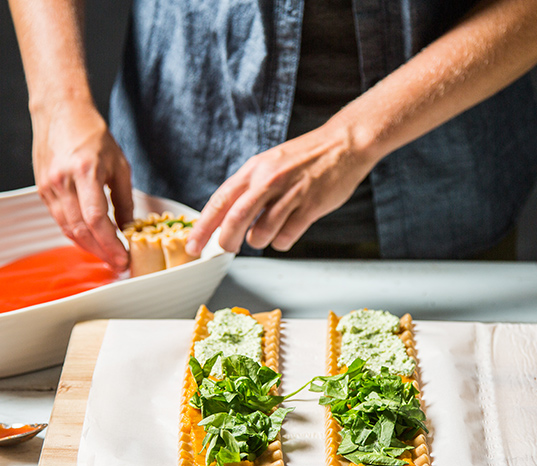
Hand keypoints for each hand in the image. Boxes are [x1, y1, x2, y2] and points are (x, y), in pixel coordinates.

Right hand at [31, 100, 132, 269]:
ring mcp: (49, 187)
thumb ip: (124, 199)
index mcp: (85, 172)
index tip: (124, 258)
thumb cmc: (92, 135)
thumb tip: (128, 227)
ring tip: (107, 256)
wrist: (60, 113)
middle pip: (81, 230)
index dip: (110, 244)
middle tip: (118, 264)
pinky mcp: (42, 190)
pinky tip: (91, 240)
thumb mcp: (119, 165)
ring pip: (68, 229)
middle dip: (101, 252)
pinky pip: (59, 220)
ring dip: (89, 247)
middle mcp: (63, 182)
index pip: (96, 219)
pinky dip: (76, 234)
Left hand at [185, 123, 375, 255]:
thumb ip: (249, 188)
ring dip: (259, 241)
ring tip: (267, 233)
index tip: (192, 246)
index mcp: (254, 169)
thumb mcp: (269, 164)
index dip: (203, 227)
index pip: (220, 202)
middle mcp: (268, 180)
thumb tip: (227, 218)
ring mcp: (291, 193)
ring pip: (261, 233)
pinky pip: (286, 237)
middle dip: (226, 241)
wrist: (344, 144)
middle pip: (235, 220)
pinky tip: (287, 232)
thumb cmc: (304, 157)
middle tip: (226, 250)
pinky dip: (282, 241)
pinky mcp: (311, 206)